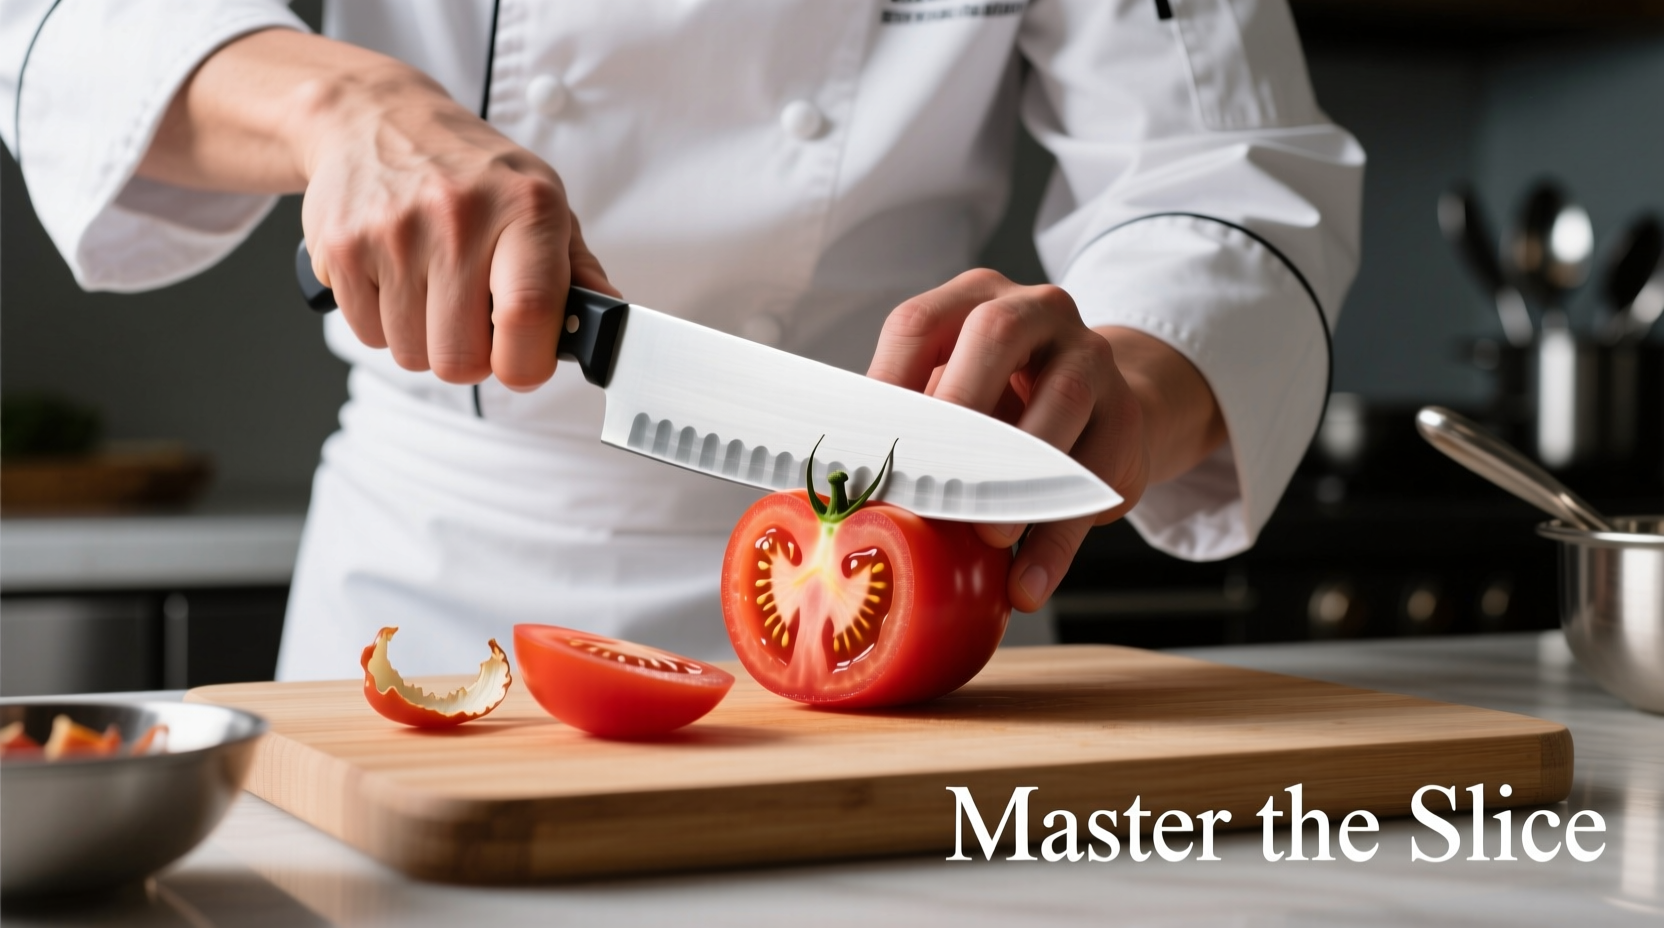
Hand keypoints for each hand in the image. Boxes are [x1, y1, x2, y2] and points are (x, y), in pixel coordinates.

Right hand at [299, 71, 614, 388]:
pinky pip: (369, 335)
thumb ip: (577, 269)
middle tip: (472, 318)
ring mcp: (393, 232)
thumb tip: (607, 319)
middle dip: (470, 357)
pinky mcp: (342, 247)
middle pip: (460, 359)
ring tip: (432, 287)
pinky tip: (395, 276)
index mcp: (526, 207)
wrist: (377, 119)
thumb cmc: (473, 174)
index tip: (523, 363)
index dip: (526, 363)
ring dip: (426, 339)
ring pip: (412, 355)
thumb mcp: (541, 202)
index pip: (528, 313)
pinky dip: (384, 322)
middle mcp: (459, 215)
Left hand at [866, 269, 1224, 611]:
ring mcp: (1088, 356)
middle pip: (996, 335)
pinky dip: (1057, 540)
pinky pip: (1094, 478)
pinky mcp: (1127, 415)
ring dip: (1017, 476)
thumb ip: (908, 430)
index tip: (864, 452)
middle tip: (931, 478)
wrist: (1102, 405)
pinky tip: (1028, 582)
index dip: (886, 383)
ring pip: (1061, 402)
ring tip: (986, 537)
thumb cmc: (1002, 405)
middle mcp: (1034, 311)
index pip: (919, 323)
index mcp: (972, 300)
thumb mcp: (953, 398)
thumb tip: (826, 499)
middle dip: (959, 405)